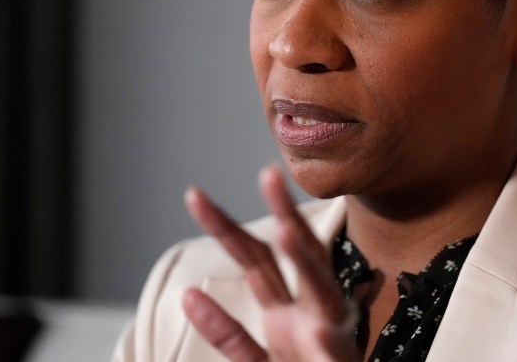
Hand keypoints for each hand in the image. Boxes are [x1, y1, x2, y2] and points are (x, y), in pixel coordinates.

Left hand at [181, 165, 359, 361]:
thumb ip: (229, 335)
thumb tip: (190, 296)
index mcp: (289, 314)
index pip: (258, 258)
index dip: (230, 226)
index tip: (200, 195)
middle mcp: (310, 315)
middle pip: (292, 258)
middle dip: (283, 214)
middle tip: (268, 174)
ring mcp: (326, 338)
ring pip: (319, 291)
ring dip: (305, 263)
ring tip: (286, 231)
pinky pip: (325, 354)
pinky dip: (318, 342)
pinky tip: (313, 328)